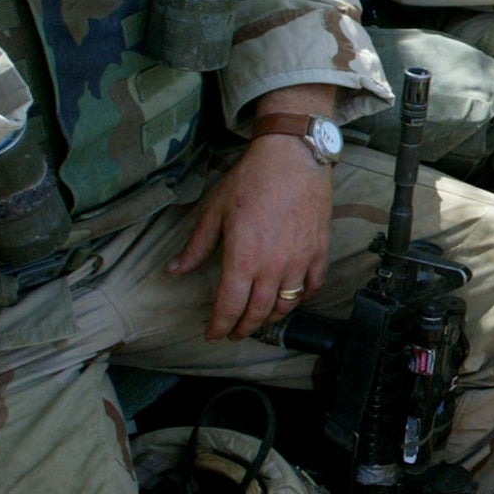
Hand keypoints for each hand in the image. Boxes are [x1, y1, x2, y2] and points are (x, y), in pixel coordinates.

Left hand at [167, 124, 334, 340]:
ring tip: (259, 319)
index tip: (213, 335)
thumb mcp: (214, 210)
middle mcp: (273, 268)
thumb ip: (196, 245)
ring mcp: (299, 262)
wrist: (293, 158)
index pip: (229, 306)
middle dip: (243, 328)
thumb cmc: (251, 180)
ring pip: (286, 304)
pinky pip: (312, 287)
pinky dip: (301, 299)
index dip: (219, 325)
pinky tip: (292, 298)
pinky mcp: (319, 252)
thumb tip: (175, 270)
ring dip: (270, 317)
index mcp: (243, 259)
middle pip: (258, 312)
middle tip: (234, 333)